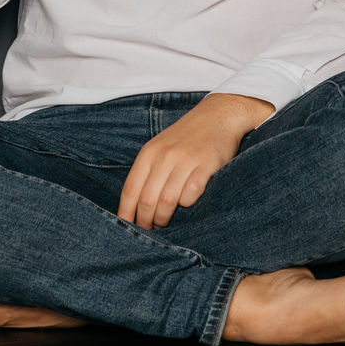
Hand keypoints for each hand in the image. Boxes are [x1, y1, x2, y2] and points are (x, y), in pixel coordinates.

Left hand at [117, 94, 273, 229]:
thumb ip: (148, 172)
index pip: (130, 190)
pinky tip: (188, 202)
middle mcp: (165, 156)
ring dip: (165, 218)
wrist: (217, 115)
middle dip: (146, 221)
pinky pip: (191, 194)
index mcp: (149, 152)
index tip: (127, 230)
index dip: (127, 214)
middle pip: (147, 200)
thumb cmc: (186, 137)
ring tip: (166, 222)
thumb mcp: (160, 148)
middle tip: (150, 229)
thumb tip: (134, 208)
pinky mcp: (207, 165)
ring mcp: (186, 160)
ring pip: (167, 201)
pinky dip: (187, 204)